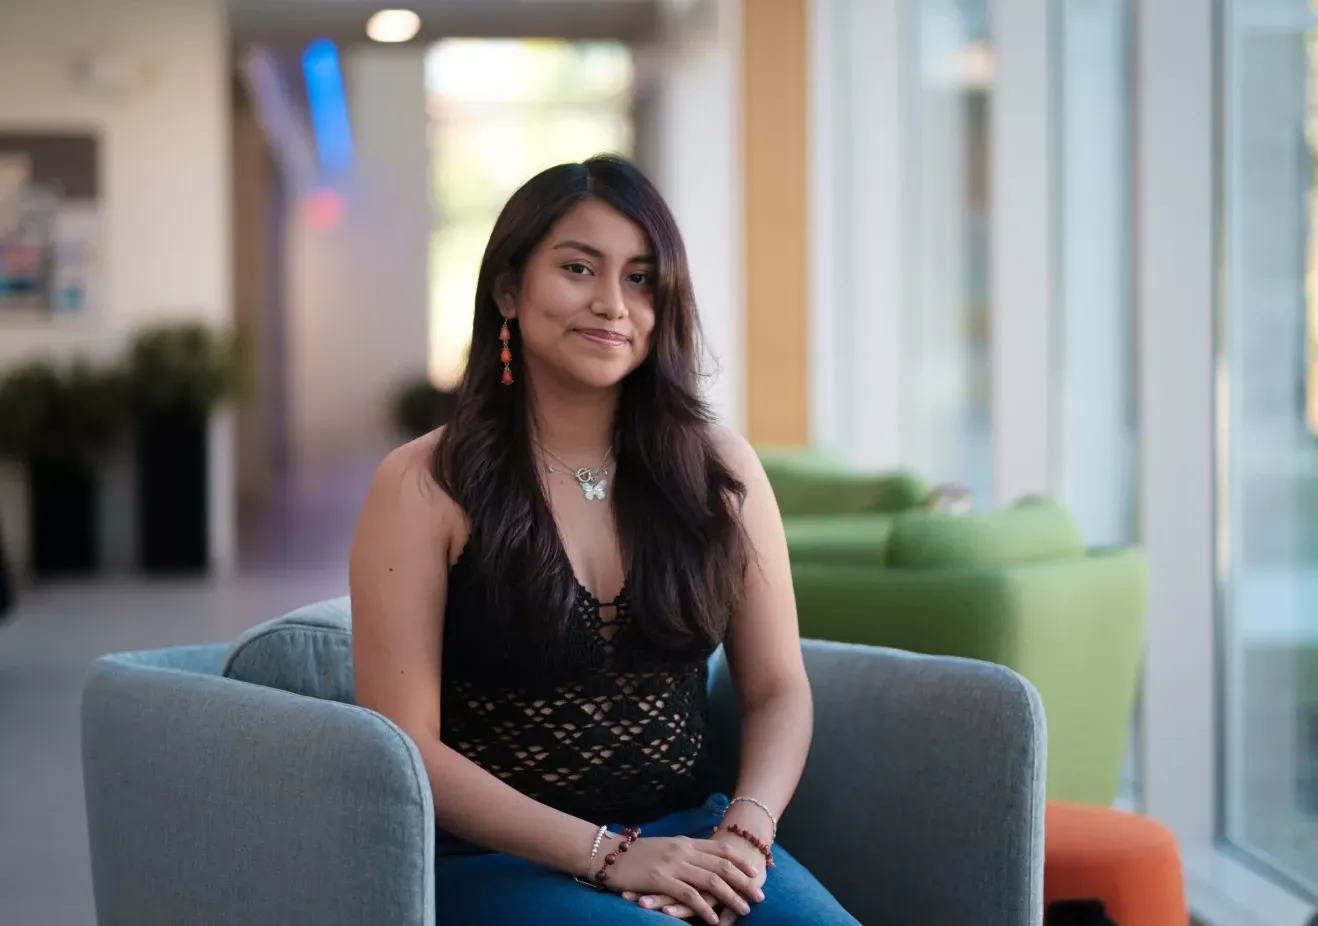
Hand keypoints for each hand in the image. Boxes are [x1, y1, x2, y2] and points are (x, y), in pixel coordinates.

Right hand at [598, 835, 763, 925]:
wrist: (608, 853)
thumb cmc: (635, 853)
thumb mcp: (665, 846)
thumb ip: (684, 851)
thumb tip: (701, 859)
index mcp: (685, 841)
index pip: (720, 848)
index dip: (740, 861)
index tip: (755, 872)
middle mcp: (683, 850)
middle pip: (721, 865)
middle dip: (743, 882)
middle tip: (759, 896)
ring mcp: (672, 864)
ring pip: (710, 881)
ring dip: (731, 897)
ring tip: (744, 910)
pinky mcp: (660, 879)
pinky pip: (689, 895)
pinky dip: (705, 908)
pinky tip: (714, 920)